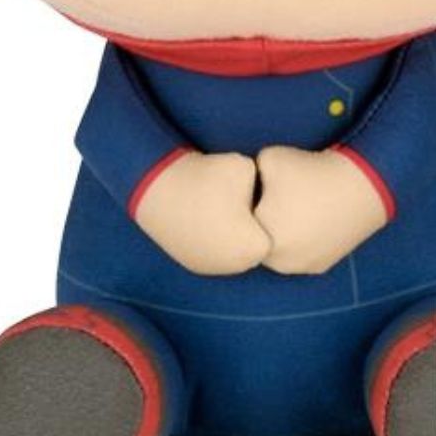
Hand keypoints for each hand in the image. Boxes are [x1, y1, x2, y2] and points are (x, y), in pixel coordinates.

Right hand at [133, 151, 270, 274]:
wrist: (156, 188)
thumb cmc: (206, 177)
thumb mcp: (247, 167)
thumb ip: (265, 183)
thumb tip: (267, 190)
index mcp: (256, 246)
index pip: (279, 226)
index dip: (273, 205)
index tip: (260, 192)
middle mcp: (239, 266)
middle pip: (260, 241)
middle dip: (256, 223)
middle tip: (243, 199)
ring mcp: (215, 269)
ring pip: (238, 249)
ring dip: (236, 233)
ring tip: (223, 207)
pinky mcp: (196, 265)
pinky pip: (218, 252)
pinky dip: (217, 238)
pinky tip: (209, 217)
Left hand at [254, 146, 388, 274]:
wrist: (361, 186)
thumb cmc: (310, 171)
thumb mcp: (267, 159)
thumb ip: (248, 176)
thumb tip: (244, 185)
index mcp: (260, 236)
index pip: (241, 221)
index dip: (248, 201)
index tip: (260, 187)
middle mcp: (277, 261)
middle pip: (258, 238)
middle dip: (263, 220)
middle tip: (278, 197)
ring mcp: (300, 267)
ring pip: (278, 249)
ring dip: (281, 233)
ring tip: (296, 208)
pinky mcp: (319, 267)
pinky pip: (299, 254)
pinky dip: (301, 239)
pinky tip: (311, 220)